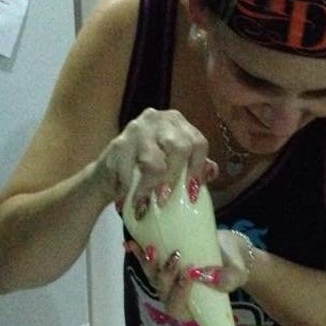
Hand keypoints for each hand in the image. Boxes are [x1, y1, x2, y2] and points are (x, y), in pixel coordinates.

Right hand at [95, 107, 215, 214]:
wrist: (113, 168)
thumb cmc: (150, 165)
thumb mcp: (175, 163)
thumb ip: (195, 166)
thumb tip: (212, 172)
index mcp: (178, 124)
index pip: (198, 143)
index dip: (198, 169)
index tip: (192, 194)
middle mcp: (159, 120)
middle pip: (178, 147)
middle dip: (173, 178)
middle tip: (164, 201)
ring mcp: (137, 128)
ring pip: (152, 159)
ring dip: (147, 186)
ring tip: (142, 205)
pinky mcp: (118, 142)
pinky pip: (125, 167)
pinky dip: (126, 187)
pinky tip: (123, 199)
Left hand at [124, 230, 255, 319]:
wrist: (229, 251)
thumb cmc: (234, 268)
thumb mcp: (236, 274)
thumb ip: (226, 279)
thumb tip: (208, 277)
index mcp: (192, 307)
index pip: (177, 308)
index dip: (179, 294)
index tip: (189, 275)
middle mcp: (175, 296)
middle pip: (162, 291)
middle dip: (165, 275)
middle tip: (176, 256)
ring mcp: (167, 279)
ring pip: (152, 276)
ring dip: (149, 263)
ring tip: (151, 248)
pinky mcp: (162, 263)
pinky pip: (147, 260)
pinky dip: (138, 252)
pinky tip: (130, 243)